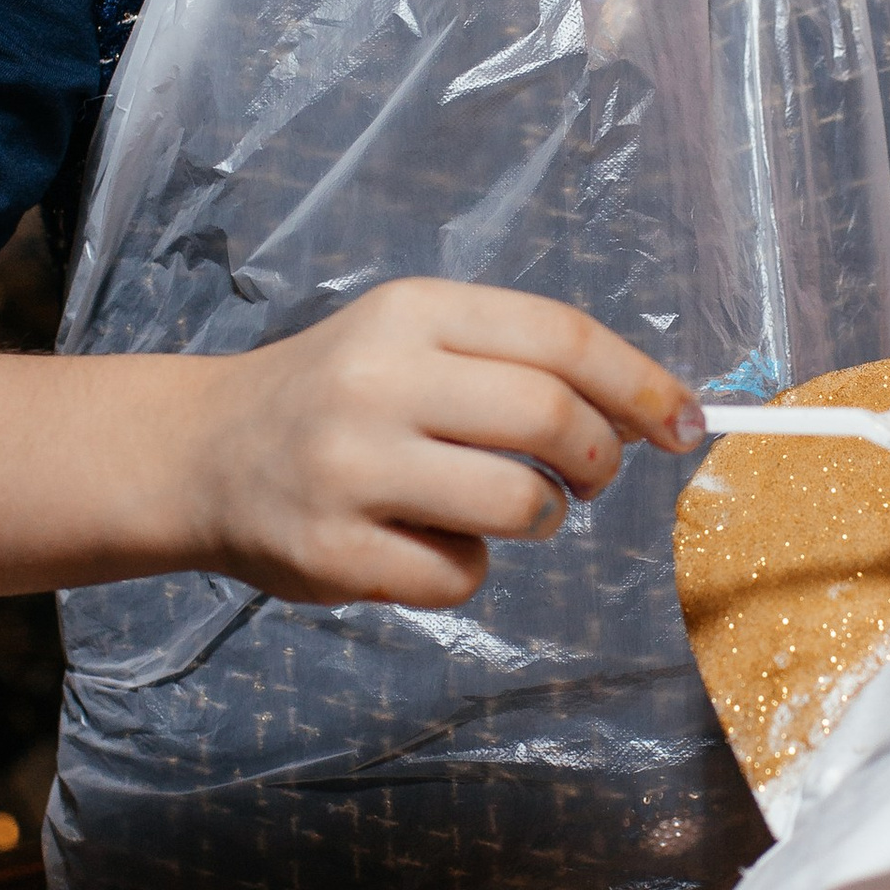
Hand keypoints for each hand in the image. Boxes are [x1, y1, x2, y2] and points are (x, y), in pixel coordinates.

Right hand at [175, 279, 705, 608]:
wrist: (204, 452)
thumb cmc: (339, 396)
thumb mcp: (412, 339)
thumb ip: (517, 362)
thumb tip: (653, 411)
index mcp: (411, 313)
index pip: (560, 337)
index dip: (641, 384)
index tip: (685, 422)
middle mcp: (378, 381)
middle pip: (550, 419)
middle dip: (598, 459)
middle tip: (590, 478)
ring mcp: (350, 468)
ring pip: (517, 505)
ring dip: (540, 518)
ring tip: (505, 509)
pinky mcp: (332, 550)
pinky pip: (458, 577)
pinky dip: (465, 570)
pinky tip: (423, 543)